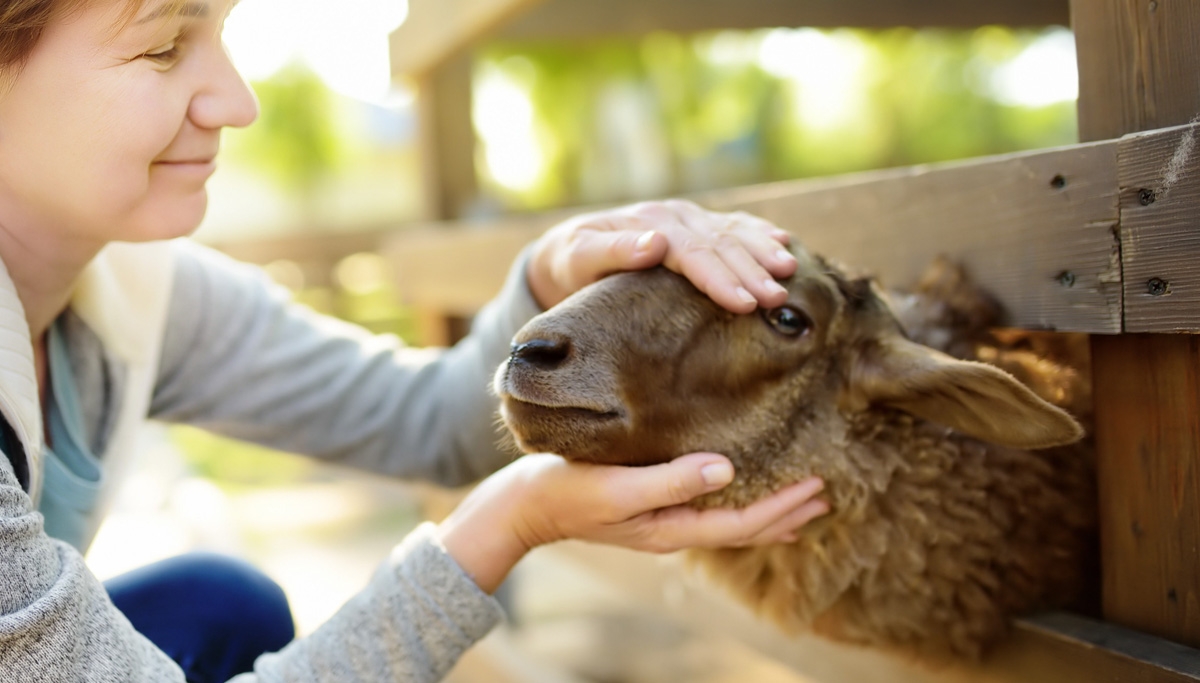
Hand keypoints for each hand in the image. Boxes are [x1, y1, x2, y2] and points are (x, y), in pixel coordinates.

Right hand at [436, 453, 828, 592]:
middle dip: (788, 513)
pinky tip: (743, 484)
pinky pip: (710, 507)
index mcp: (671, 527)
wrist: (523, 505)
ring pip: (730, 520)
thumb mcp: (616, 486)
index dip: (783, 507)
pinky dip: (739, 501)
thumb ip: (670, 480)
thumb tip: (725, 468)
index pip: (742, 523)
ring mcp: (663, 520)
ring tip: (802, 497)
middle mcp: (674, 529)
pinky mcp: (652, 504)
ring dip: (770, 510)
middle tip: (829, 492)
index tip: (819, 485)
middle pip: (745, 528)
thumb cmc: (565, 490)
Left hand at [527, 200, 797, 311]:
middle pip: (719, 244)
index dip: (719, 277)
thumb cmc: (571, 263)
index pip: (692, 252)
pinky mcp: (695, 226)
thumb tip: (654, 243)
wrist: (567, 251)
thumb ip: (613, 251)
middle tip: (777, 298)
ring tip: (790, 270)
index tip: (744, 303)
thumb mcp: (578, 258)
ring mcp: (687, 218)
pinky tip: (784, 241)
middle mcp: (673, 216)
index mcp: (649, 224)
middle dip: (751, 271)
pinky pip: (733, 226)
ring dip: (763, 250)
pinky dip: (759, 233)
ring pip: (732, 232)